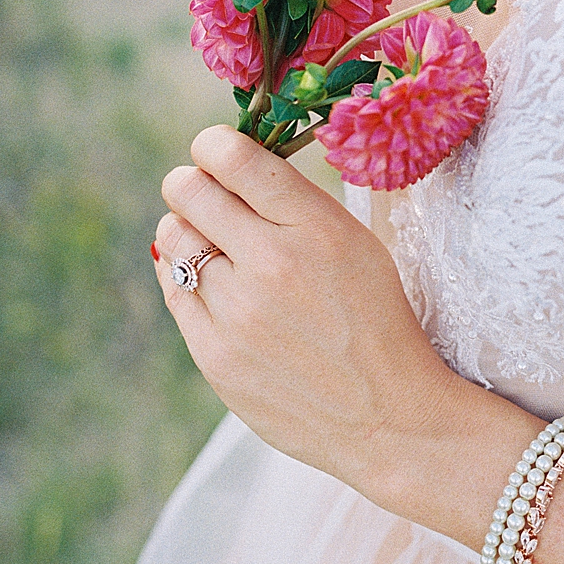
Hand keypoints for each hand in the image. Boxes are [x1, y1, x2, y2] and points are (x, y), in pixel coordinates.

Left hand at [153, 125, 465, 499]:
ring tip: (207, 239)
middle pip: (189, 191)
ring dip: (184, 228)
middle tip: (200, 192)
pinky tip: (207, 280)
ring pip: (173, 238)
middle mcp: (272, 264)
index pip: (234, 158)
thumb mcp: (357, 244)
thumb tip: (227, 167)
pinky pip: (173, 289)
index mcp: (316, 227)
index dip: (212, 145)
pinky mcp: (215, 357)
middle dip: (190, 183)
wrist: (390, 418)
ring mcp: (238, 314)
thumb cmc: (377, 321)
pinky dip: (183, 274)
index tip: (213, 152)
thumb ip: (295, 204)